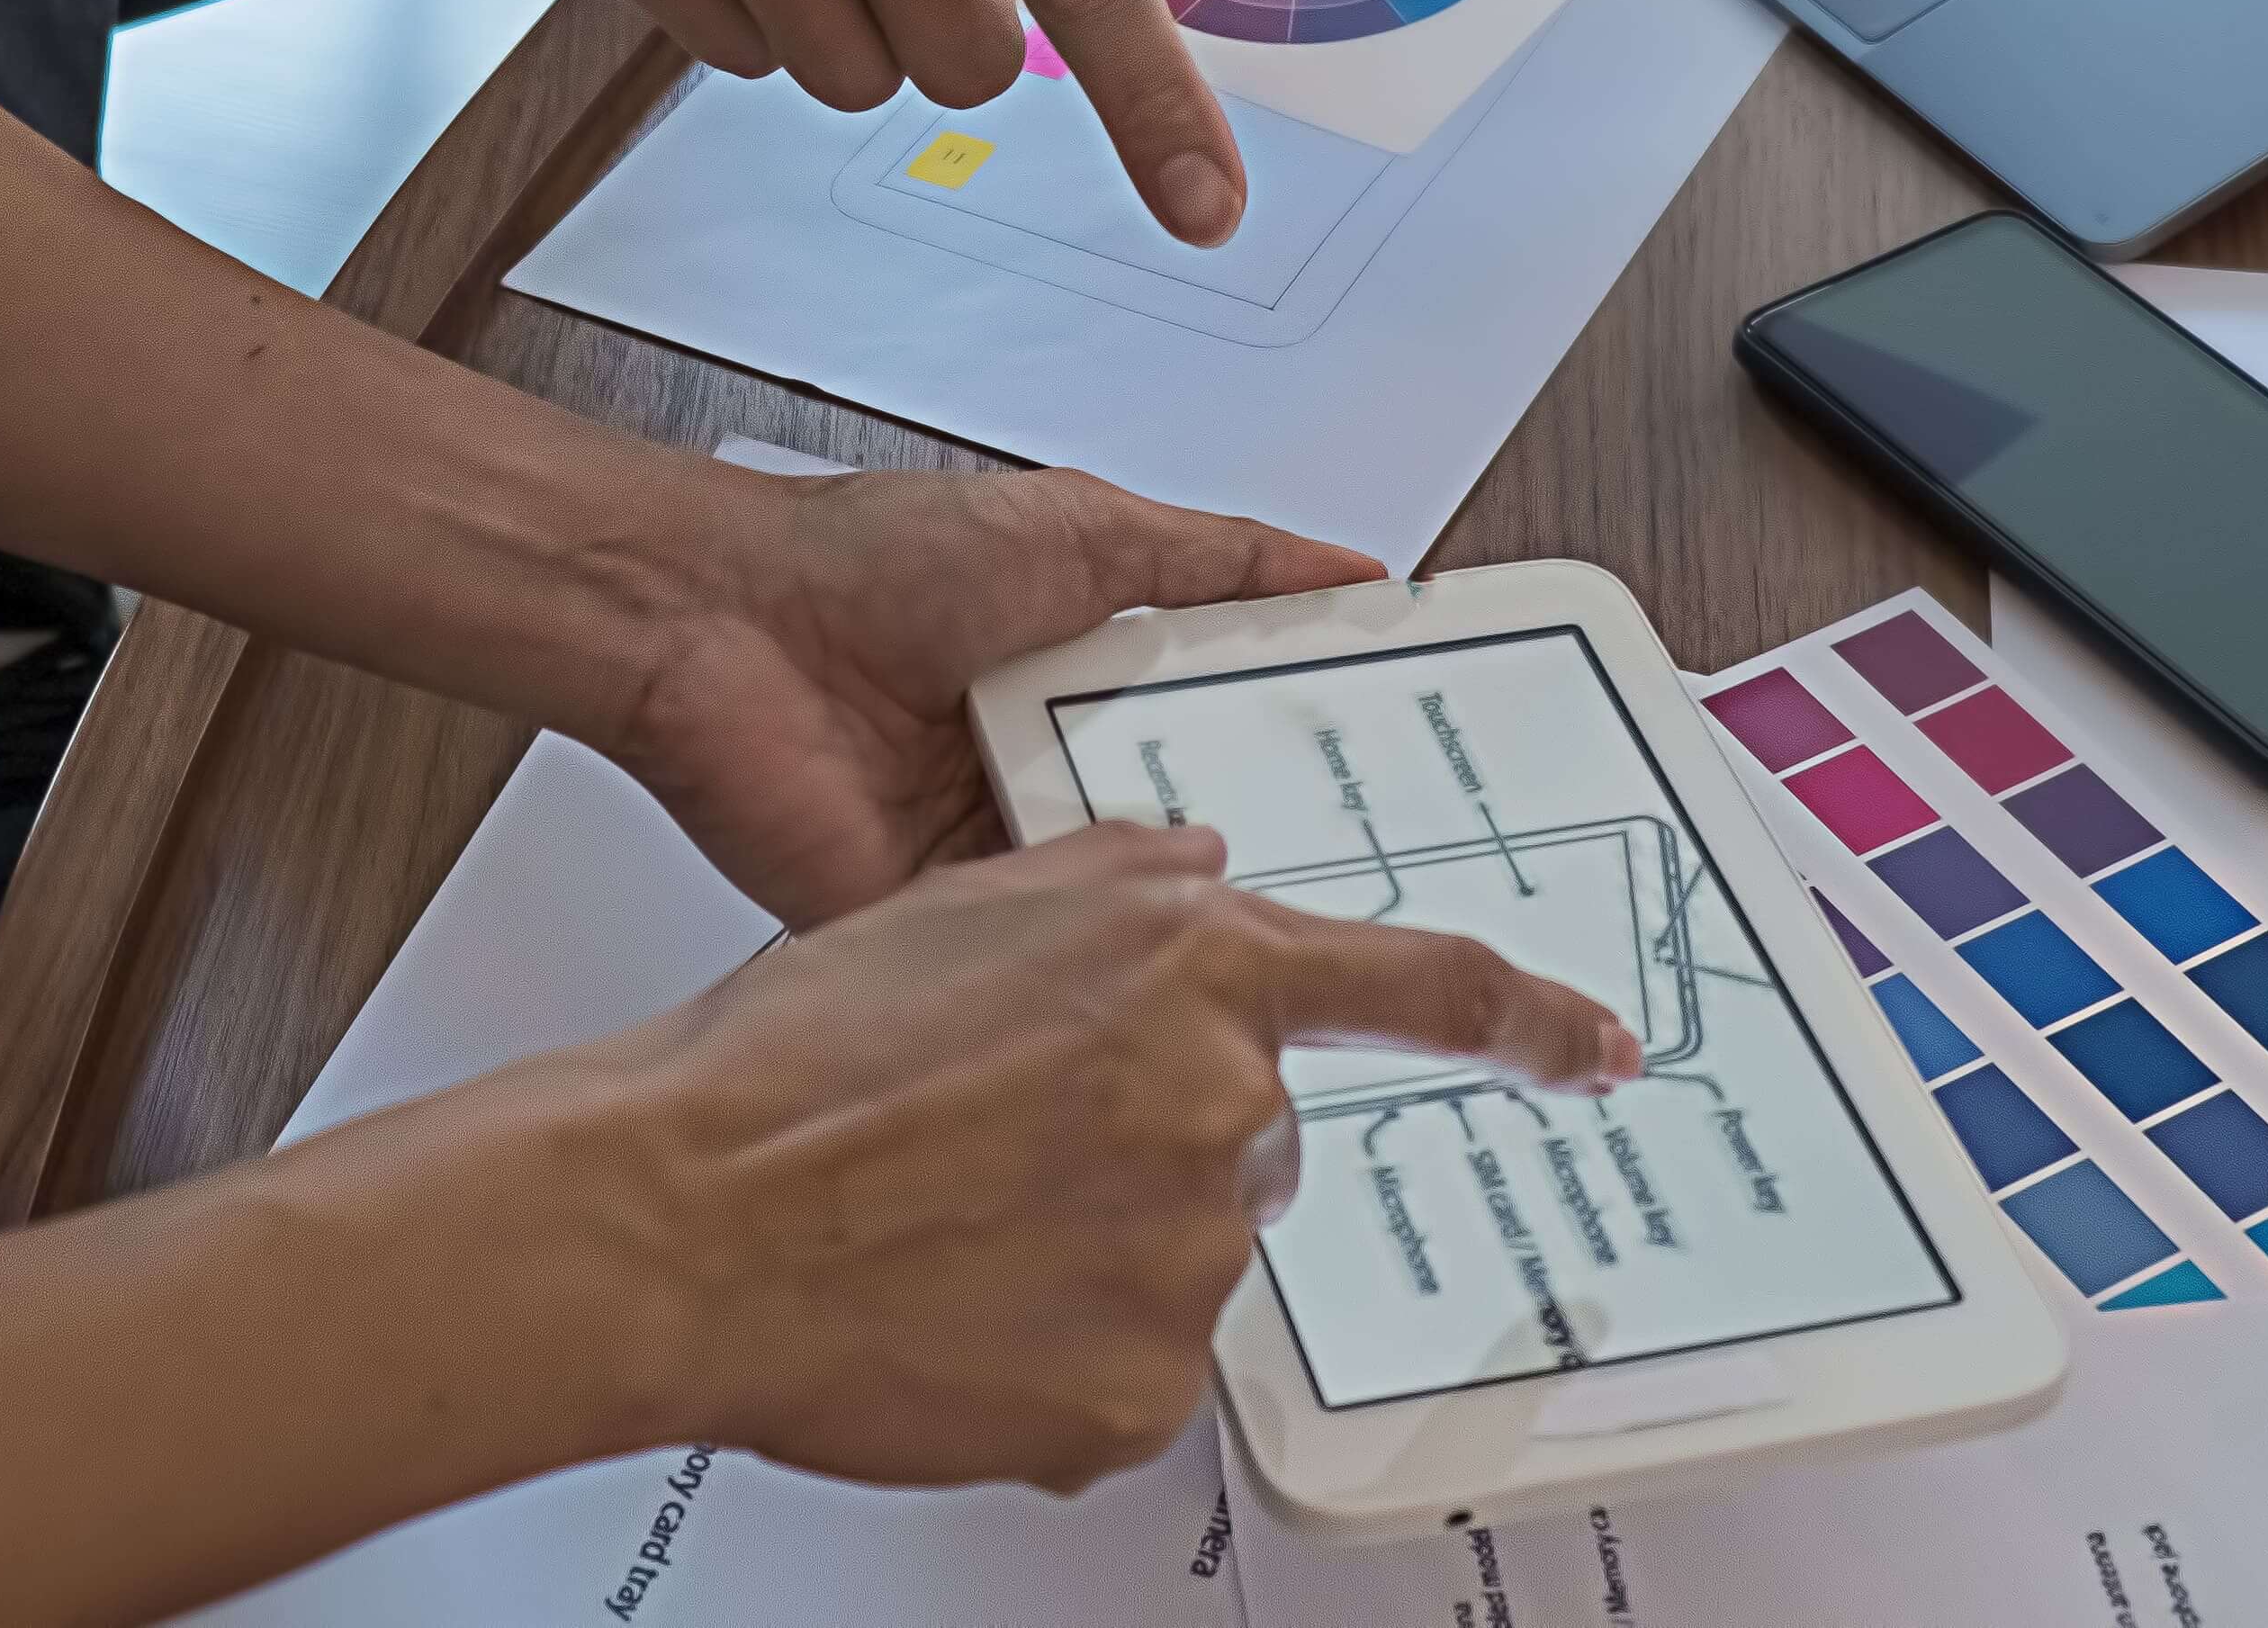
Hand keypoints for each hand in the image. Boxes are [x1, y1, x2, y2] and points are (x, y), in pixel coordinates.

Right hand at [524, 822, 1640, 1493]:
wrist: (675, 1216)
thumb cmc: (785, 1067)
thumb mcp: (961, 901)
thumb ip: (1118, 881)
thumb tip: (1197, 874)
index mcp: (1185, 967)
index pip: (1414, 987)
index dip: (1524, 1018)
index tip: (1591, 1046)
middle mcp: (1215, 1106)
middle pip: (1252, 1137)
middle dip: (1154, 1139)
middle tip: (1003, 1147)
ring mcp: (1188, 1261)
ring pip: (1185, 1257)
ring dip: (1095, 1248)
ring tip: (946, 1225)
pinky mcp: (1140, 1393)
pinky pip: (1135, 1370)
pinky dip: (1060, 1351)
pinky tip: (952, 1309)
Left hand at [586, 463, 1379, 925]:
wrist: (717, 629)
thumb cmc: (868, 559)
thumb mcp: (1084, 527)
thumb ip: (1221, 559)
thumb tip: (1349, 572)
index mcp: (1085, 684)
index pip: (1227, 744)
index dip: (1312, 774)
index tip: (1413, 804)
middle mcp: (1047, 774)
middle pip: (1189, 838)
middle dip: (1271, 870)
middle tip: (1387, 906)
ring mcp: (995, 858)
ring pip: (1124, 915)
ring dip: (1187, 931)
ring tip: (1306, 962)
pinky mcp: (938, 928)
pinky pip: (1033, 968)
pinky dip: (1083, 980)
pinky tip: (1169, 996)